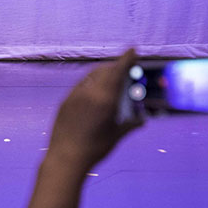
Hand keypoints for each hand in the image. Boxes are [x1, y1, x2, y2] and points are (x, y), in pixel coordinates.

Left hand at [47, 49, 141, 170]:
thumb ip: (131, 124)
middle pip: (104, 70)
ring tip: (110, 77)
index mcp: (105, 98)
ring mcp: (74, 96)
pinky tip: (93, 91)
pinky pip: (80, 86)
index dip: (126, 58)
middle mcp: (89, 93)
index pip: (118, 71)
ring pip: (90, 76)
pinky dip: (90, 83)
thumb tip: (142, 121)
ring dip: (102, 73)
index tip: (133, 49)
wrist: (66, 158)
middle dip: (115, 66)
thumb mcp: (116, 135)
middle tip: (124, 66)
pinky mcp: (64, 102)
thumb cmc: (95, 148)